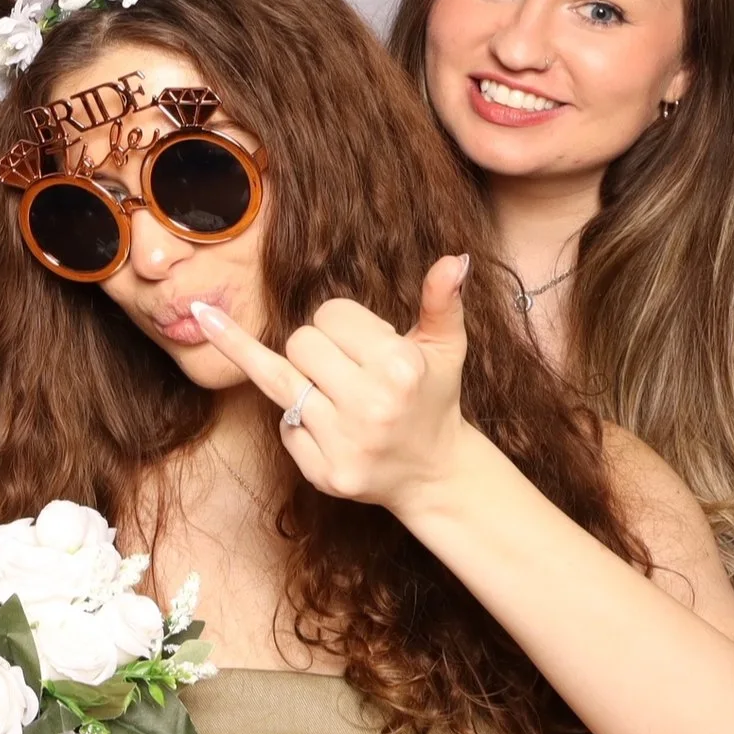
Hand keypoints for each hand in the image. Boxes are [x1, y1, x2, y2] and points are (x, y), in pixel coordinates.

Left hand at [194, 255, 471, 510]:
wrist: (435, 474)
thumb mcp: (445, 346)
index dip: (341, 323)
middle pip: (299, 343)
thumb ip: (442, 300)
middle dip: (317, 348)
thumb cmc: (432, 397)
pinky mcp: (325, 474)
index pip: (329, 313)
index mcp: (400, 368)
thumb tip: (454, 258)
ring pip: (280, 381)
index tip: (363, 342)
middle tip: (344, 366)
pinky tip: (328, 427)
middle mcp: (372, 406)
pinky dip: (297, 422)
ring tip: (326, 387)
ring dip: (303, 380)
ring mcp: (346, 444)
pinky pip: (282, 426)